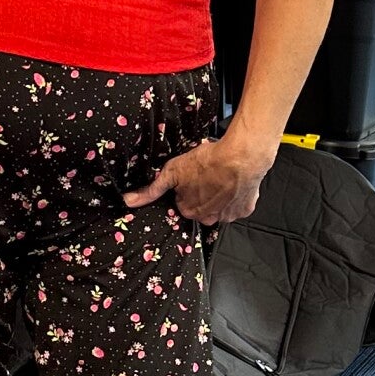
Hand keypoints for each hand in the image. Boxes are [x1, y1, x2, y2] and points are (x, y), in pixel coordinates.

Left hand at [124, 130, 274, 226]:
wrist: (241, 157)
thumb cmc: (208, 162)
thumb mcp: (172, 171)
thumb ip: (151, 189)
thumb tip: (129, 201)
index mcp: (189, 210)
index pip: (184, 204)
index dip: (187, 189)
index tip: (192, 178)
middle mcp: (208, 218)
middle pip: (202, 209)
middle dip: (203, 196)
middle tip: (208, 177)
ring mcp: (228, 215)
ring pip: (221, 209)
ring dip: (221, 197)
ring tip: (222, 178)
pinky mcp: (245, 209)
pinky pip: (238, 205)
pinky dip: (237, 196)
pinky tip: (234, 182)